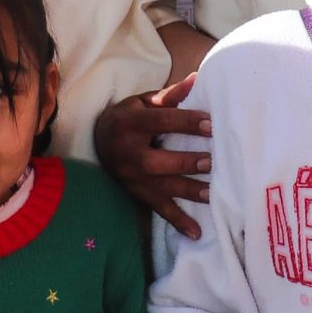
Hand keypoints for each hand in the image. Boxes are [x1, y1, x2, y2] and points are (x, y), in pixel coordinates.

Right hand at [94, 79, 212, 238]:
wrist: (99, 140)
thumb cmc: (130, 117)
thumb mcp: (144, 102)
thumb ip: (171, 96)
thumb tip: (199, 79)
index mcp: (129, 123)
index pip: (160, 122)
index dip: (186, 122)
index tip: (211, 124)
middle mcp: (127, 152)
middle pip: (155, 160)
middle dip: (183, 162)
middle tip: (211, 161)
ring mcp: (131, 177)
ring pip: (159, 187)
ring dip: (186, 191)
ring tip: (212, 194)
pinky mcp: (136, 193)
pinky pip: (158, 209)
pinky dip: (177, 221)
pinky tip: (196, 232)